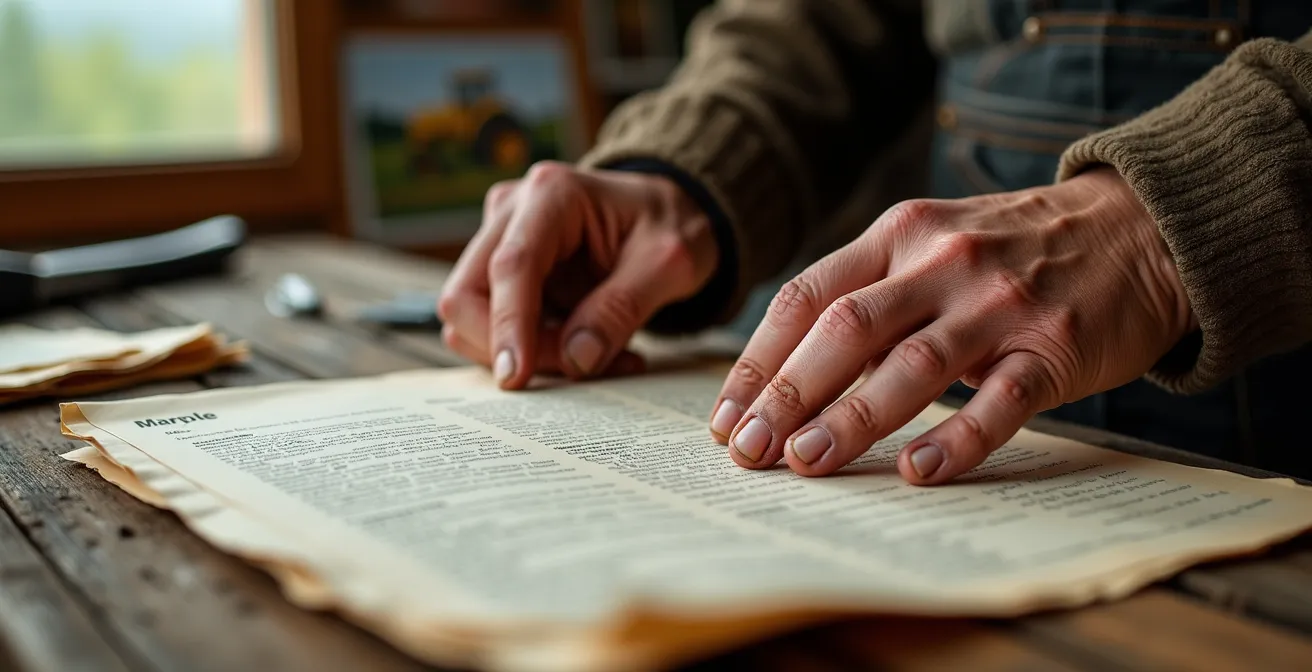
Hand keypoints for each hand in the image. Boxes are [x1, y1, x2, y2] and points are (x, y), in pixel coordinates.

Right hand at [439, 161, 718, 388]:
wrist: (668, 214)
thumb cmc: (670, 225)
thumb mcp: (670, 263)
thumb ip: (622, 308)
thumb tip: (576, 359)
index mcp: (552, 194)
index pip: (511, 265)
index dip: (508, 325)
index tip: (516, 377)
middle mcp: (511, 212)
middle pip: (467, 295)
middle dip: (511, 347)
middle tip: (581, 367)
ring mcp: (500, 242)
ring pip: (471, 320)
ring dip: (525, 354)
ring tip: (598, 358)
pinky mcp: (501, 275)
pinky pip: (493, 328)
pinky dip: (532, 352)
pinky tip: (586, 350)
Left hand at [709, 167, 1193, 483]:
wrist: (1138, 227)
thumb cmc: (1012, 250)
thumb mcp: (932, 243)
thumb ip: (869, 295)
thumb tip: (790, 380)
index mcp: (899, 235)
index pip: (807, 297)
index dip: (759, 360)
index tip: (726, 415)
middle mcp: (942, 261)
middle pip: (846, 329)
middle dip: (788, 394)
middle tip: (749, 452)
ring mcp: (1000, 303)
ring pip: (913, 365)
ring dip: (853, 418)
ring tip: (806, 463)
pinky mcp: (1056, 347)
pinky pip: (1001, 400)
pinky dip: (958, 438)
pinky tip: (918, 471)